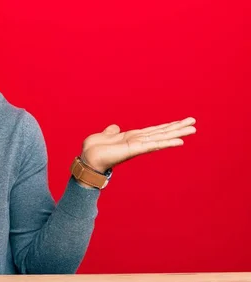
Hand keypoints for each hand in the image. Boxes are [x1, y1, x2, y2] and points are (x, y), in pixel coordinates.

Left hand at [80, 117, 196, 172]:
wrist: (87, 160)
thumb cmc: (94, 150)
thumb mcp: (104, 136)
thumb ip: (111, 132)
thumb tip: (115, 127)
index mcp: (132, 137)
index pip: (153, 130)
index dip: (167, 126)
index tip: (180, 121)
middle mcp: (138, 142)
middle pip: (161, 133)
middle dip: (177, 128)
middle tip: (194, 123)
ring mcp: (138, 146)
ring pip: (161, 138)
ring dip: (177, 133)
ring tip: (193, 129)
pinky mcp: (135, 150)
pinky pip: (153, 145)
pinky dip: (166, 142)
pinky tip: (179, 141)